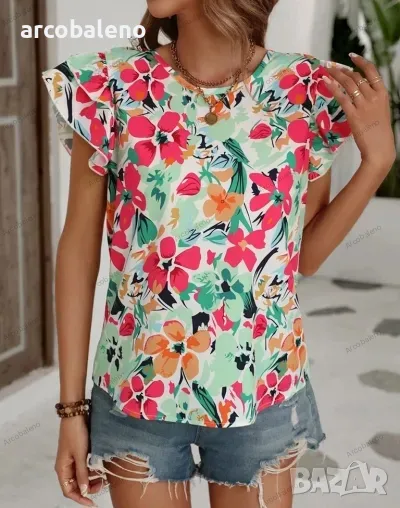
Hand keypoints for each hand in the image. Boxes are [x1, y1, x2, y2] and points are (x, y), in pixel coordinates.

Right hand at [55, 416, 102, 505]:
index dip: (80, 498)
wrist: (75, 414)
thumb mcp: (80, 455)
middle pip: (74, 484)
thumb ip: (82, 474)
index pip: (69, 491)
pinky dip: (91, 470)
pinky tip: (99, 468)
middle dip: (87, 488)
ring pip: (80, 476)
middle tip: (102, 486)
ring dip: (90, 479)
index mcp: (62, 469)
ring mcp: (71, 459)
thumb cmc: (76, 434)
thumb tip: (84, 491)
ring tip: (103, 478)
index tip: (93, 502)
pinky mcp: (78, 452)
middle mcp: (65, 466)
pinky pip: (83, 466)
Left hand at [323, 53, 395, 173]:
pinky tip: (325, 82)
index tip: (352, 56)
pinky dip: (333, 88)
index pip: (373, 72)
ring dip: (336, 75)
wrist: (380, 148)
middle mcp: (374, 97)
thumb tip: (359, 92)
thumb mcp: (380, 112)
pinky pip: (342, 97)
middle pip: (357, 77)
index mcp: (383, 94)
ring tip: (326, 71)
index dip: (361, 62)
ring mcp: (364, 105)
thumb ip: (372, 100)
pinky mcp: (354, 115)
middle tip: (331, 66)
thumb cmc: (379, 133)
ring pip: (349, 84)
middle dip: (342, 70)